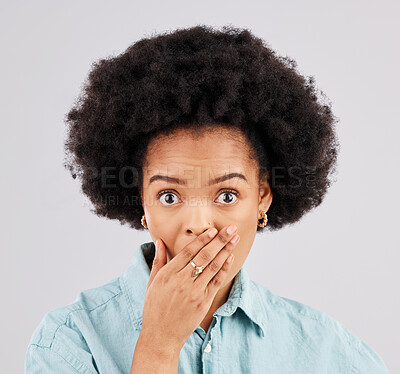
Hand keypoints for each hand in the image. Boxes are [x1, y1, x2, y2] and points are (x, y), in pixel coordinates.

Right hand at [140, 224, 239, 350]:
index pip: (188, 252)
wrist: (161, 336)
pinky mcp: (203, 302)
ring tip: (235, 238)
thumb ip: (158, 260)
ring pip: (213, 266)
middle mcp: (182, 281)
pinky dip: (224, 268)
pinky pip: (216, 281)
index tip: (212, 230)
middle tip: (231, 228)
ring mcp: (194, 292)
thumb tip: (159, 241)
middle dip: (219, 240)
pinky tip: (230, 258)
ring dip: (226, 251)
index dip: (202, 240)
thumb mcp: (152, 282)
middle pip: (204, 256)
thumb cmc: (154, 308)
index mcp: (168, 274)